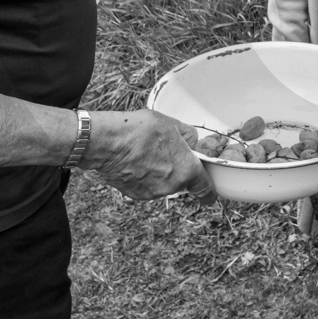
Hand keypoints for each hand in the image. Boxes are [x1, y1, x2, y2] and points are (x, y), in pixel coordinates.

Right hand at [80, 110, 215, 203]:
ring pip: (163, 183)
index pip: (205, 189)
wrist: (109, 142)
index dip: (208, 192)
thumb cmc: (140, 130)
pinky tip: (136, 161)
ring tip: (147, 153)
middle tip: (165, 152)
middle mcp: (172, 186)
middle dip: (177, 170)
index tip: (209, 195)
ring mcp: (152, 192)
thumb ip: (189, 136)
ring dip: (160, 172)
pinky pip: (147, 186)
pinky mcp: (135, 194)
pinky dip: (144, 177)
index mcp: (186, 170)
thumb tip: (192, 142)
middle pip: (181, 181)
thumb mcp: (172, 124)